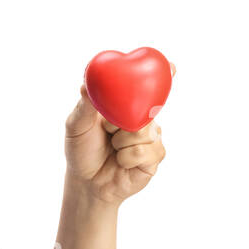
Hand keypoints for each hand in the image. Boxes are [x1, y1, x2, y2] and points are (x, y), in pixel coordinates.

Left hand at [64, 62, 172, 204]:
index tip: (171, 67)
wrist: (86, 182)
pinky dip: (127, 157)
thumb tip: (85, 84)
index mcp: (127, 105)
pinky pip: (145, 150)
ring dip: (121, 141)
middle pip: (148, 108)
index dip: (163, 75)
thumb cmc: (82, 150)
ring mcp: (151, 136)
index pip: (148, 87)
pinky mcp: (155, 156)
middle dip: (123, 121)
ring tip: (113, 148)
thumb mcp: (77, 126)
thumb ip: (85, 105)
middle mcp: (142, 118)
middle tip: (109, 130)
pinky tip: (121, 161)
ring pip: (144, 131)